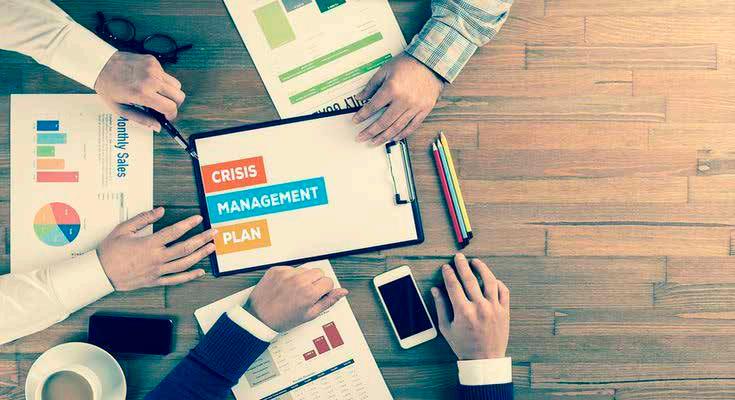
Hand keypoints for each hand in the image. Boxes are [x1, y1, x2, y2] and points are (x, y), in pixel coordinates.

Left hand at [94, 51, 185, 130]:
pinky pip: (166, 74)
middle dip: (174, 104)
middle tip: (165, 106)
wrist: (100, 65)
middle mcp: (151, 80)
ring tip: (157, 94)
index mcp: (142, 93)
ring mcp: (153, 68)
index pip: (170, 107)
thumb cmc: (108, 87)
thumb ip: (142, 119)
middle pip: (179, 95)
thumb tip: (157, 127)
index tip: (167, 116)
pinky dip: (161, 80)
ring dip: (170, 92)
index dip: (172, 115)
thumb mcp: (121, 109)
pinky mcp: (153, 60)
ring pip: (176, 84)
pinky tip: (149, 81)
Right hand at [97, 207, 215, 290]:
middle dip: (202, 239)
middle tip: (213, 232)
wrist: (100, 274)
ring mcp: (157, 271)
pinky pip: (176, 280)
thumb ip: (143, 219)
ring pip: (184, 263)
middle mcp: (156, 258)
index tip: (198, 218)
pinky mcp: (155, 281)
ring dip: (200, 255)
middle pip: (185, 248)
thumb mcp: (123, 229)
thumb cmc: (109, 251)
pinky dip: (189, 276)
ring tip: (211, 247)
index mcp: (149, 244)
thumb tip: (160, 210)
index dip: (189, 223)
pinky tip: (200, 272)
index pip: (174, 231)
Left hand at [245, 266, 348, 331]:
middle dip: (316, 282)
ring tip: (294, 291)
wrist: (258, 318)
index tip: (317, 296)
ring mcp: (286, 274)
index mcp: (309, 293)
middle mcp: (299, 280)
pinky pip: (290, 268)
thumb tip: (343, 292)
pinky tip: (285, 288)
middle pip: (318, 272)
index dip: (324, 290)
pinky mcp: (276, 270)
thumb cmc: (283, 319)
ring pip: (305, 269)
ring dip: (303, 278)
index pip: (328, 281)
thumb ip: (328, 301)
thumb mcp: (309, 315)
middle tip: (306, 293)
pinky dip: (290, 276)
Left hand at [352, 54, 443, 144]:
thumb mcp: (385, 70)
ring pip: (396, 127)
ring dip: (383, 137)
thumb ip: (371, 85)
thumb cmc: (408, 64)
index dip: (362, 115)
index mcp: (391, 89)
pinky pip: (412, 126)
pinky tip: (393, 138)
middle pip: (383, 122)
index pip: (372, 107)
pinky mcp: (424, 110)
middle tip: (361, 137)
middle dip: (370, 132)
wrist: (431, 62)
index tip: (355, 121)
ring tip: (374, 142)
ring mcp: (415, 107)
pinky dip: (402, 134)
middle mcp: (403, 100)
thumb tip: (360, 98)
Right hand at [432, 254, 509, 359]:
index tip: (446, 267)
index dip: (448, 273)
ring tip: (476, 262)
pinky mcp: (505, 311)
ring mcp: (494, 308)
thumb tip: (435, 290)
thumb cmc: (464, 345)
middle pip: (469, 279)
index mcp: (463, 311)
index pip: (454, 285)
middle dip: (462, 265)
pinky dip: (498, 282)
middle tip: (458, 257)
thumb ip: (440, 307)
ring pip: (489, 281)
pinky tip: (491, 279)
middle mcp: (480, 307)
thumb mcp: (446, 328)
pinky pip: (504, 291)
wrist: (484, 360)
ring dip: (482, 268)